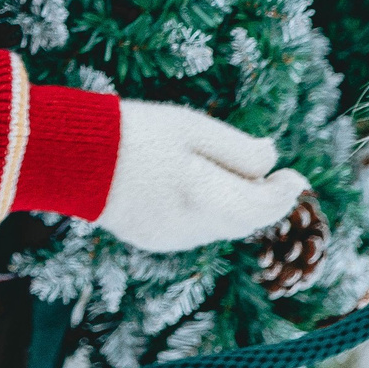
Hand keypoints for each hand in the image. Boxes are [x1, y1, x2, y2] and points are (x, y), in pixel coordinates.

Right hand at [93, 101, 308, 253]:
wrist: (71, 158)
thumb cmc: (134, 132)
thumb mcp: (191, 127)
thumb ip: (238, 148)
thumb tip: (272, 160)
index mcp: (204, 197)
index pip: (262, 207)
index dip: (285, 193)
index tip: (297, 177)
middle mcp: (190, 228)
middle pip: (244, 221)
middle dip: (262, 201)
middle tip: (276, 178)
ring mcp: (169, 239)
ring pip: (219, 227)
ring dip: (234, 206)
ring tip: (234, 176)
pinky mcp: (150, 240)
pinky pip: (193, 229)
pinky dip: (206, 211)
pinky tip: (195, 186)